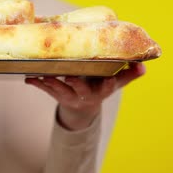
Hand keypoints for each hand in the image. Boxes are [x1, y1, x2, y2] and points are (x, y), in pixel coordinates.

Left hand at [25, 62, 145, 130]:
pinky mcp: (57, 95)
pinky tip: (28, 78)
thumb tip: (143, 65)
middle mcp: (85, 95)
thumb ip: (128, 74)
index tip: (111, 78)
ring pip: (60, 91)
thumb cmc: (100, 88)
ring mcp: (70, 96)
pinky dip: (37, 84)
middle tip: (70, 77)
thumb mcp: (115, 84)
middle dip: (75, 84)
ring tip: (43, 76)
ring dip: (51, 84)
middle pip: (81, 90)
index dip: (111, 83)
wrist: (83, 107)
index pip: (109, 87)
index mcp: (101, 90)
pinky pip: (45, 90)